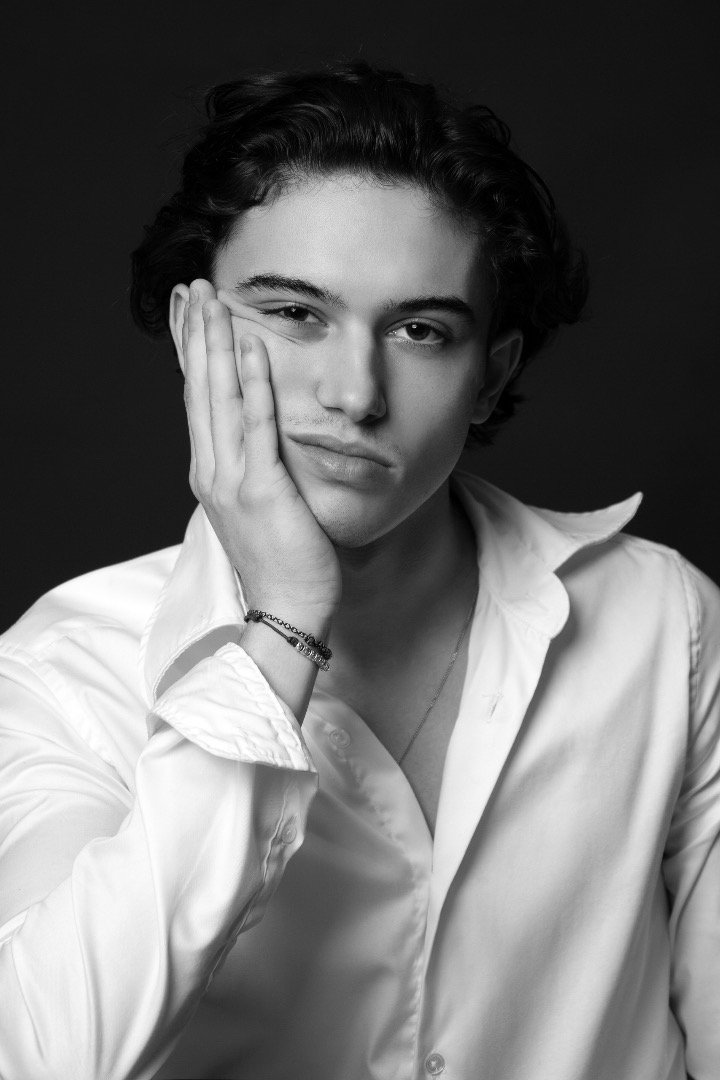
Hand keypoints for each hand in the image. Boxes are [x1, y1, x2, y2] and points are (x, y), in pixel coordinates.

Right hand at [182, 279, 341, 622]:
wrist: (288, 610)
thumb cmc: (283, 563)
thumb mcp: (259, 509)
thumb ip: (253, 471)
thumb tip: (257, 444)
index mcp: (211, 475)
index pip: (198, 403)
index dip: (193, 356)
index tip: (190, 316)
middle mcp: (212, 472)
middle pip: (200, 391)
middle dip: (197, 336)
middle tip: (195, 289)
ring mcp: (233, 481)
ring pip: (220, 399)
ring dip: (217, 345)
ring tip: (214, 300)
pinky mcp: (262, 490)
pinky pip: (257, 426)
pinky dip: (254, 384)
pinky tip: (252, 346)